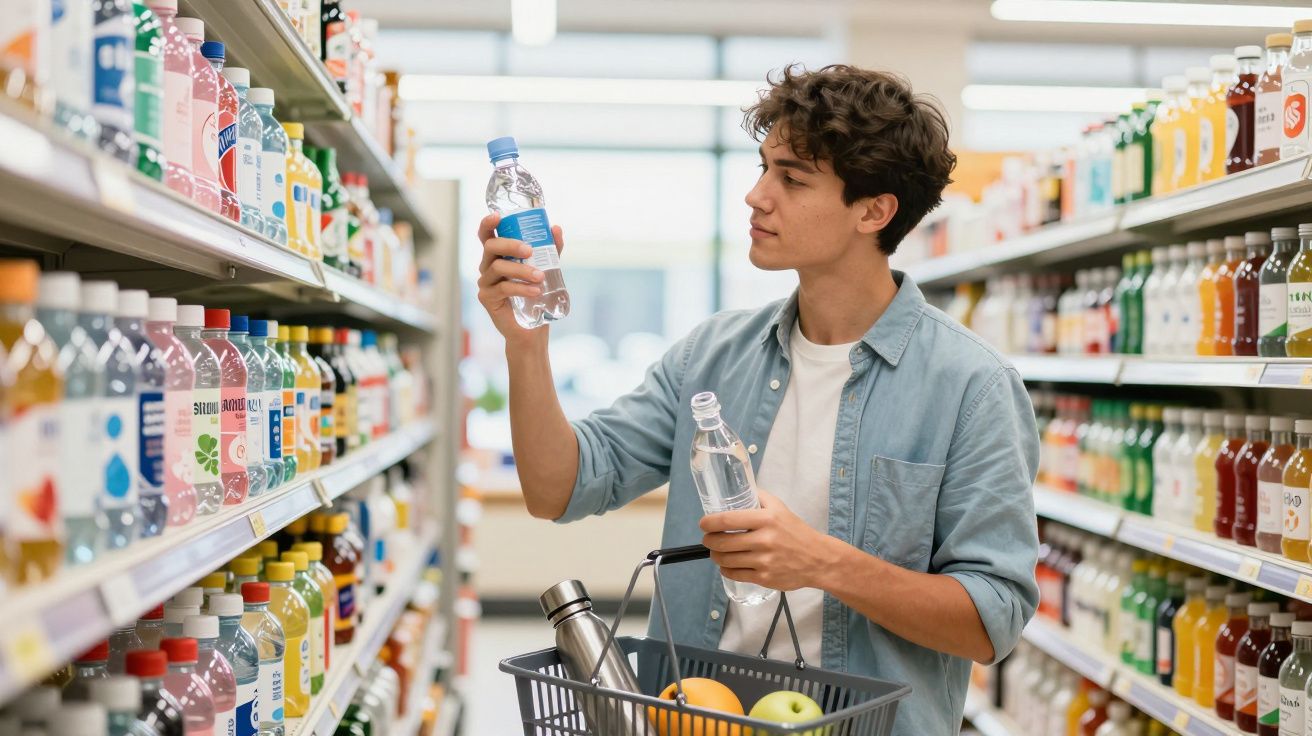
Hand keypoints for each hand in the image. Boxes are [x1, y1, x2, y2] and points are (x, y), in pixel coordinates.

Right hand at [476, 213, 564, 341]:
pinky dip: (521, 288)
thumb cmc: (536, 296)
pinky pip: (503, 288)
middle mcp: (487, 266)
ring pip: (498, 267)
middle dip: (510, 245)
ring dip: (521, 270)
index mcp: (498, 256)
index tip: (498, 216)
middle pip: (491, 247)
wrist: (532, 329)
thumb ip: (550, 249)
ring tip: (540, 276)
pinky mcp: (487, 298)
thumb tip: (556, 228)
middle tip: (530, 250)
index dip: (488, 223)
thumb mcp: (546, 269)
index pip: (487, 235)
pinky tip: (535, 291)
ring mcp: (485, 282)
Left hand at [699, 489, 836, 591]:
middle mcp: (764, 540)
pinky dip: (725, 570)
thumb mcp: (780, 508)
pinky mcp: (764, 578)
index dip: (709, 522)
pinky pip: (735, 574)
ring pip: (726, 560)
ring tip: (716, 552)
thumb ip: (759, 498)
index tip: (703, 524)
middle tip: (708, 539)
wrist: (818, 559)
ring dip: (715, 556)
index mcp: (766, 519)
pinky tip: (727, 565)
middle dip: (709, 541)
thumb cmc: (796, 531)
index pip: (728, 520)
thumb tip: (738, 490)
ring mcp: (764, 561)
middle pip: (722, 542)